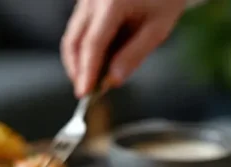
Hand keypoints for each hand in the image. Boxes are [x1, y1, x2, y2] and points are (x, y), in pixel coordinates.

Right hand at [61, 0, 186, 96]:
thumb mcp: (158, 28)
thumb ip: (134, 55)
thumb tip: (113, 81)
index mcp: (112, 2)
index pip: (93, 44)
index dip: (87, 71)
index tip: (84, 92)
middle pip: (74, 41)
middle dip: (76, 69)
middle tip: (85, 90)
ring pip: (72, 35)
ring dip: (78, 60)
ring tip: (92, 78)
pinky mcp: (87, 0)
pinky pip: (79, 27)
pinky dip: (84, 47)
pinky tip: (97, 60)